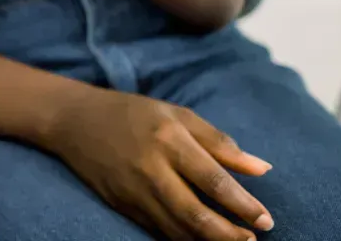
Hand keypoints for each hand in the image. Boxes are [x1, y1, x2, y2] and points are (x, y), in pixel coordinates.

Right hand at [45, 88, 273, 240]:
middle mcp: (150, 169)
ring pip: (177, 230)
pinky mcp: (121, 205)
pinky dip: (182, 239)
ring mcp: (132, 191)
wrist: (74, 120)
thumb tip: (263, 169)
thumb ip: (220, 143)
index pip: (214, 180)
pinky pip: (157, 230)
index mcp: (168, 140)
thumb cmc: (133, 113)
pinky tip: (200, 239)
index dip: (244, 205)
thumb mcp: (177, 115)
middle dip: (229, 235)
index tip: (266, 221)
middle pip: (196, 215)